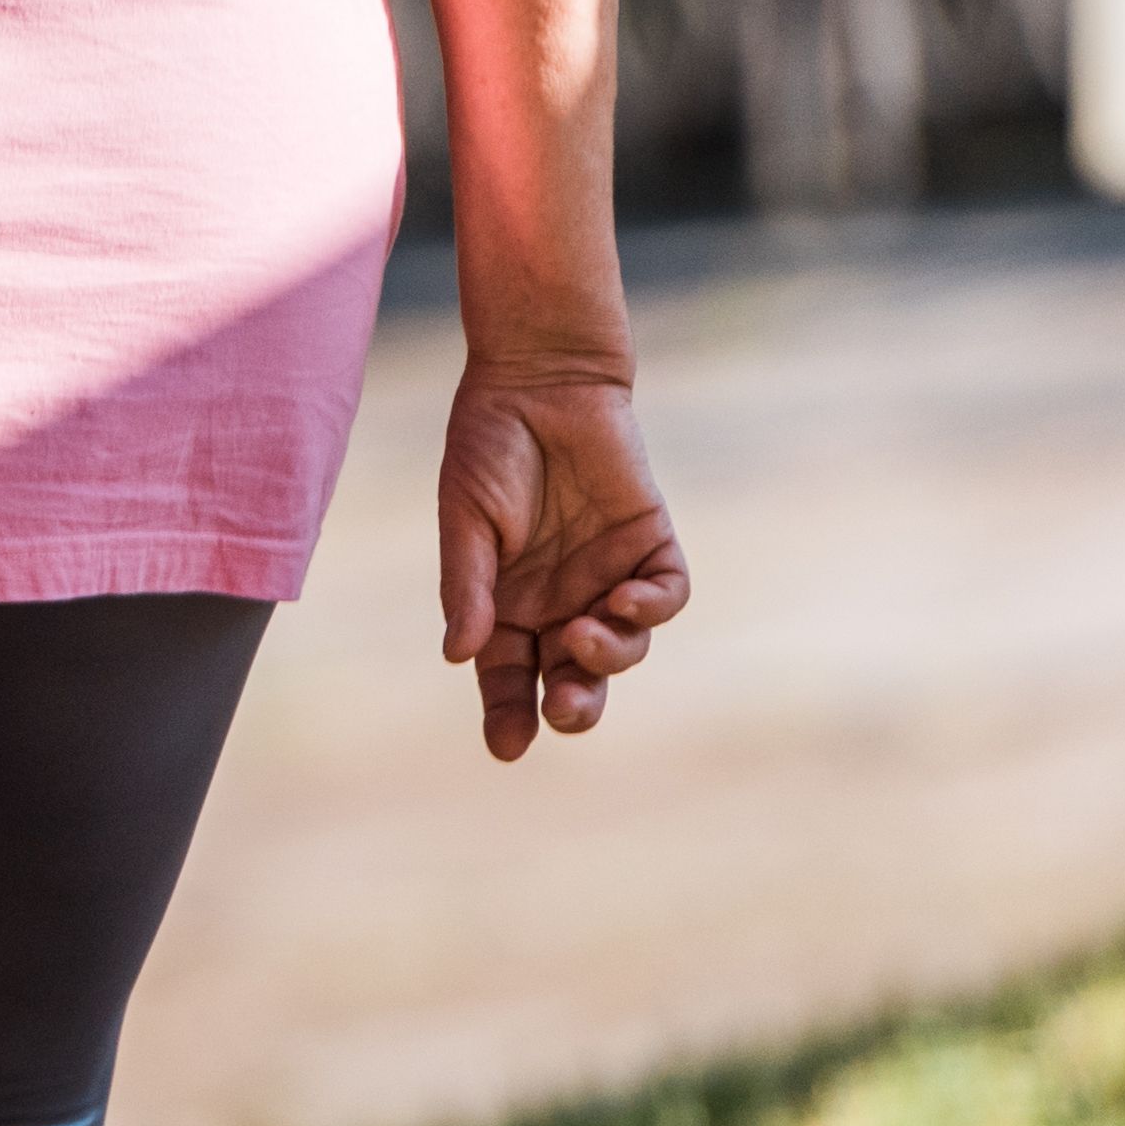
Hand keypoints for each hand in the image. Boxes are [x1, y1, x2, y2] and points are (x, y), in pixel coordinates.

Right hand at [437, 363, 686, 760]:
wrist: (540, 378)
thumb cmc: (488, 447)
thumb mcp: (465, 520)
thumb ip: (467, 586)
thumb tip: (460, 657)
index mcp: (507, 605)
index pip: (509, 677)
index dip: (507, 714)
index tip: (508, 747)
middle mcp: (560, 601)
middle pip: (571, 678)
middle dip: (572, 706)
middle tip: (564, 710)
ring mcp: (608, 575)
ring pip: (623, 647)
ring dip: (607, 658)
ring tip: (584, 639)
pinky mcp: (650, 543)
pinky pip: (664, 595)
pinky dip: (651, 609)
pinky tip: (626, 602)